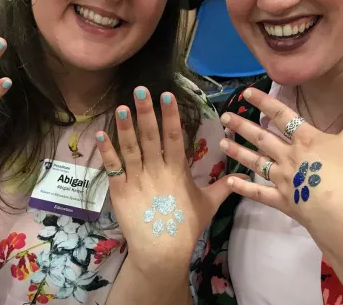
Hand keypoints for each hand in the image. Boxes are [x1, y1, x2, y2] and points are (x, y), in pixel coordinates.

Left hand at [95, 87, 240, 276]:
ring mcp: (138, 180)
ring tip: (120, 106)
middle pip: (151, 136)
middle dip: (146, 112)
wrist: (162, 253)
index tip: (167, 96)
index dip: (170, 116)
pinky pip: (113, 168)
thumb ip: (223, 186)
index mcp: (178, 170)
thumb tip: (242, 173)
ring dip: (125, 127)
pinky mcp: (121, 192)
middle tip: (141, 90)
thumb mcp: (209, 205)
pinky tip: (100, 134)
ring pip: (130, 149)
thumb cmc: (185, 227)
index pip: (175, 137)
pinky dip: (106, 151)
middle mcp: (157, 171)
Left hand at [218, 76, 342, 231]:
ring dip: (238, 152)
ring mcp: (283, 180)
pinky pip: (259, 194)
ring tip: (221, 143)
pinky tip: (229, 181)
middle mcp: (289, 157)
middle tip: (224, 117)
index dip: (264, 102)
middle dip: (242, 126)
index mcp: (306, 139)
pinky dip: (244, 188)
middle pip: (262, 138)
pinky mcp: (283, 202)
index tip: (245, 93)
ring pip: (256, 162)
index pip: (281, 115)